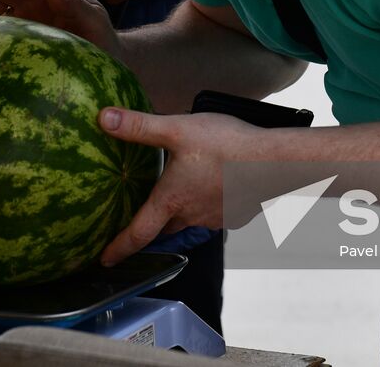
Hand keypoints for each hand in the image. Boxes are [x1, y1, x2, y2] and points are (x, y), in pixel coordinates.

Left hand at [96, 108, 259, 265]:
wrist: (275, 161)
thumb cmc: (227, 146)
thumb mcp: (178, 129)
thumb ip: (140, 127)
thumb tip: (104, 118)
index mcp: (172, 200)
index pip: (138, 233)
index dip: (118, 248)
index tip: (105, 259)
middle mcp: (192, 215)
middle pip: (164, 227)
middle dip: (150, 228)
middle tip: (138, 223)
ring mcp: (216, 217)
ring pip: (190, 219)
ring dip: (181, 211)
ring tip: (179, 194)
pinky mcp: (237, 214)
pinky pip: (215, 213)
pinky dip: (208, 203)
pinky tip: (213, 185)